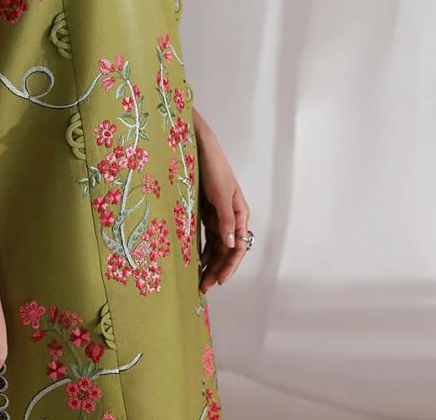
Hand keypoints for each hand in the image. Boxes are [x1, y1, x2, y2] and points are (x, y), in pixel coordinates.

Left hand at [195, 119, 250, 292]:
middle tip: (204, 286)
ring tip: (199, 279)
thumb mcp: (221, 195)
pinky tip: (195, 261)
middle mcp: (231, 217)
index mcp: (240, 214)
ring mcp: (218, 216)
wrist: (200, 148)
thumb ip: (226, 219)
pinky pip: (206, 236)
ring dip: (209, 262)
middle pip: (227, 250)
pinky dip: (202, 249)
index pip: (238, 246)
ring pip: (216, 246)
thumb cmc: (215, 168)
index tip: (220, 280)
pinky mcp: (206, 212)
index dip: (230, 265)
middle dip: (217, 269)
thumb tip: (230, 244)